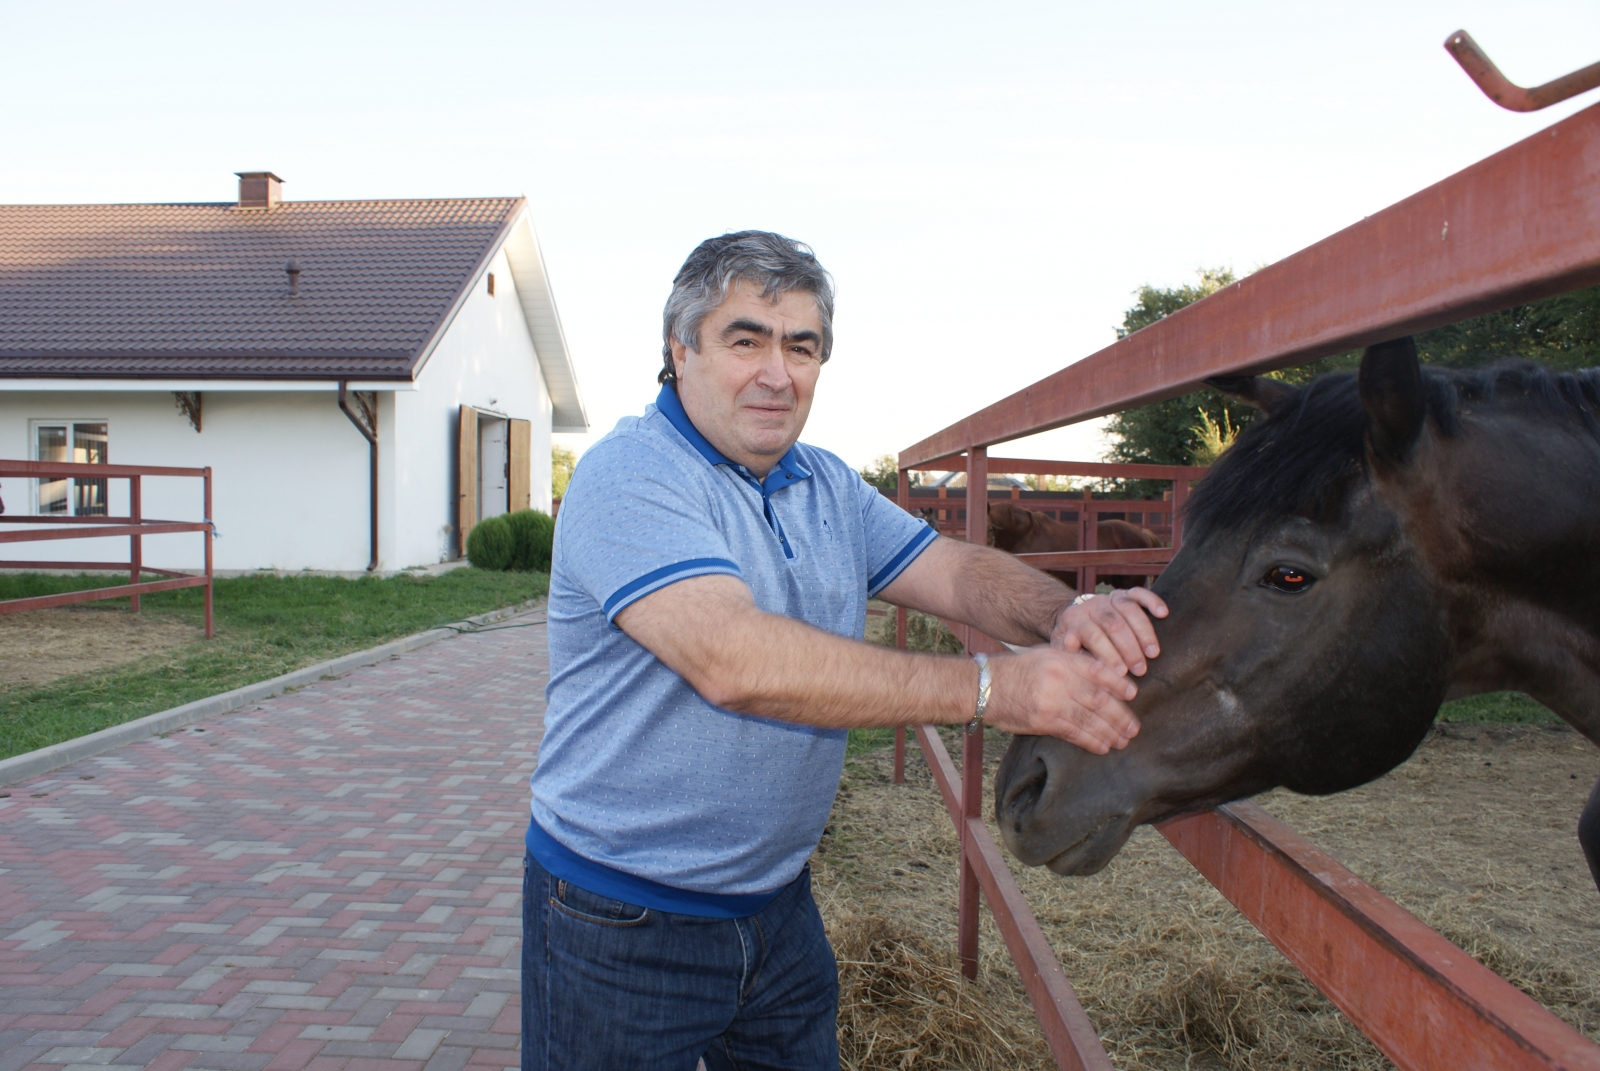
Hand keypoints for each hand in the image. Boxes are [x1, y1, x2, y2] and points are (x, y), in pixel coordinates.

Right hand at [983, 646, 1138, 753]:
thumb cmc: (1017, 669)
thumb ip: (1072, 662)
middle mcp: (1059, 679)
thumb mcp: (1045, 655)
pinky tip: (1103, 746)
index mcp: (1062, 659)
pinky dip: (1091, 741)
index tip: (1133, 693)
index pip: (1098, 670)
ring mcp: (1052, 701)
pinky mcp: (1043, 721)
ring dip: (1110, 732)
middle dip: (1119, 715)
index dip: (1118, 683)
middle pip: (1098, 699)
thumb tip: (1104, 675)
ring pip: (1089, 718)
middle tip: (1134, 727)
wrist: (985, 686)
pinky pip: (1073, 733)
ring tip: (1123, 740)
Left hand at [1051, 588, 1167, 678]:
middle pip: (1113, 623)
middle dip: (1129, 648)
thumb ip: (1073, 655)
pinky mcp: (1123, 594)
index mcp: (1074, 620)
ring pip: (1128, 608)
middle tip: (1141, 670)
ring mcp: (1107, 598)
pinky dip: (1152, 601)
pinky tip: (1163, 613)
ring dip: (1143, 632)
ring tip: (1153, 653)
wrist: (1074, 623)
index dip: (1109, 655)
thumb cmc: (1074, 648)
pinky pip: (1138, 593)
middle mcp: (1091, 605)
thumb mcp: (1066, 655)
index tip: (1122, 674)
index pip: (1093, 636)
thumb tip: (1078, 650)